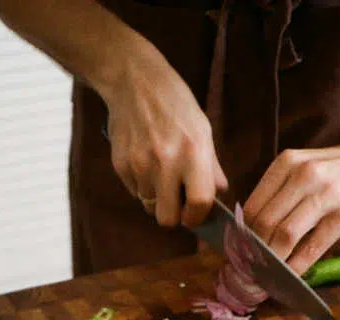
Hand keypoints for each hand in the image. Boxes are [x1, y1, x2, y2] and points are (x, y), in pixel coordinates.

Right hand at [103, 36, 226, 227]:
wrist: (133, 80)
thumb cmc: (175, 104)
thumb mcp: (202, 130)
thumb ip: (212, 167)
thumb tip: (219, 193)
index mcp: (193, 153)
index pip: (199, 203)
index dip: (197, 217)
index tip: (195, 215)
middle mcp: (166, 162)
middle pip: (167, 218)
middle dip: (173, 215)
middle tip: (177, 202)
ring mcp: (140, 164)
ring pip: (149, 206)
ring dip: (157, 198)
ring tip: (160, 174)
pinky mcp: (120, 164)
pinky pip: (134, 191)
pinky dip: (141, 185)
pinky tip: (145, 162)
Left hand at [243, 142, 339, 273]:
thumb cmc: (339, 170)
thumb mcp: (305, 167)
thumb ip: (281, 192)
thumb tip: (253, 231)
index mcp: (286, 164)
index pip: (252, 207)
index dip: (242, 236)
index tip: (241, 254)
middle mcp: (303, 176)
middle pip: (265, 223)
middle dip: (254, 252)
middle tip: (252, 270)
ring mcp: (325, 195)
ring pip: (285, 235)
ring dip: (273, 261)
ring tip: (268, 275)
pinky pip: (312, 247)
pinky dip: (298, 266)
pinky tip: (291, 276)